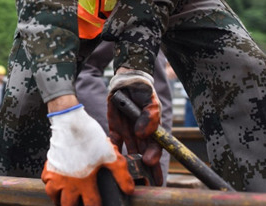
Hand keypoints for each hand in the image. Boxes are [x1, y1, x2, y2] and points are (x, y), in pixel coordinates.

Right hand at [42, 104, 133, 205]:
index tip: (99, 205)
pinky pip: (45, 182)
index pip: (91, 205)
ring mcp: (57, 175)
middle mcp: (69, 183)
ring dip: (60, 200)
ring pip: (53, 197)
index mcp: (85, 183)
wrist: (70, 123)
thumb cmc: (89, 138)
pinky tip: (56, 183)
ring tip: (66, 199)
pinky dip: (50, 185)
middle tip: (80, 204)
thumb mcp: (111, 156)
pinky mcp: (49, 166)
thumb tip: (130, 190)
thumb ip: (122, 175)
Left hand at [107, 69, 162, 185]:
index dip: (154, 158)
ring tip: (126, 178)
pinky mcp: (115, 129)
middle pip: (143, 156)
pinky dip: (111, 150)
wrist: (127, 82)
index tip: (150, 164)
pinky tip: (109, 159)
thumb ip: (149, 116)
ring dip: (128, 165)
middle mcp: (141, 136)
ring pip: (129, 153)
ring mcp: (128, 134)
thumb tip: (142, 134)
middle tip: (142, 183)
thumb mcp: (150, 102)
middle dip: (144, 171)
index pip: (155, 149)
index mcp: (153, 131)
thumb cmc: (143, 92)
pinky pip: (113, 142)